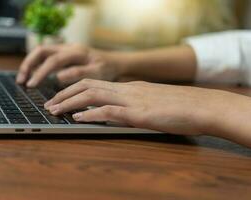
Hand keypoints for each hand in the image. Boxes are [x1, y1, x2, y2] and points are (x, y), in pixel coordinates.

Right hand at [16, 44, 118, 86]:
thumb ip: (79, 74)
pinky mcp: (64, 54)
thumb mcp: (97, 73)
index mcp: (76, 52)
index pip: (53, 60)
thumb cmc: (107, 69)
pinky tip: (34, 77)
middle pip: (42, 51)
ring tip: (23, 80)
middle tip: (21, 81)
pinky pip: (46, 57)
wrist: (114, 62)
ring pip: (42, 52)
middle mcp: (68, 47)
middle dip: (29, 65)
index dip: (41, 72)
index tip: (31, 85)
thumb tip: (58, 77)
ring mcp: (65, 49)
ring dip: (30, 64)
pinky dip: (37, 65)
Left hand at [44, 79, 229, 135]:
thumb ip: (131, 106)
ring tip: (55, 110)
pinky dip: (90, 114)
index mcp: (129, 87)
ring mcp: (132, 100)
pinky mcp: (140, 114)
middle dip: (65, 93)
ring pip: (93, 95)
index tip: (60, 97)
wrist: (203, 106)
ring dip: (70, 102)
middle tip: (50, 103)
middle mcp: (127, 90)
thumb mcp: (150, 103)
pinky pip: (109, 111)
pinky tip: (77, 118)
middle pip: (88, 85)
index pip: (95, 83)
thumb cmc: (179, 106)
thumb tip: (112, 113)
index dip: (74, 89)